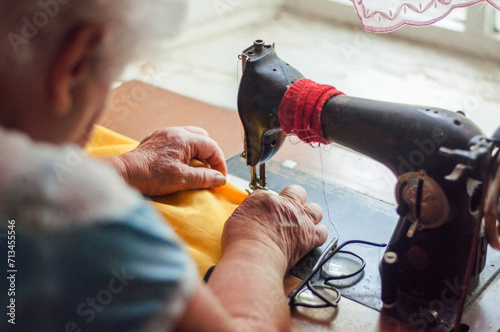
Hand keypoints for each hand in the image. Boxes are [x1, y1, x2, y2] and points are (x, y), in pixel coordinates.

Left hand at [103, 126, 226, 195]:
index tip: (219, 178)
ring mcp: (164, 134)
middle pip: (203, 138)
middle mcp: (175, 132)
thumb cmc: (151, 176)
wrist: (124, 174)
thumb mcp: (182, 180)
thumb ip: (204, 178)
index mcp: (183, 139)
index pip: (212, 146)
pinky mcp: (155, 140)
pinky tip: (181, 164)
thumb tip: (220, 179)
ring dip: (198, 152)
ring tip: (197, 168)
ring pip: (190, 137)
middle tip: (210, 171)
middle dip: (210, 155)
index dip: (219, 163)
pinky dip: (185, 151)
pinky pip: (177, 140)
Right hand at [222, 185, 327, 271]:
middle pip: (297, 192)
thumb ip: (248, 212)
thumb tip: (251, 214)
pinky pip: (323, 231)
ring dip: (310, 215)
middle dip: (295, 199)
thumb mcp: (236, 218)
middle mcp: (286, 205)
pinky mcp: (309, 236)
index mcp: (266, 199)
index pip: (270, 194)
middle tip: (288, 211)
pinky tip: (311, 239)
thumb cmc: (241, 241)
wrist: (254, 256)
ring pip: (315, 209)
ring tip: (303, 224)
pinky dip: (318, 234)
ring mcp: (300, 220)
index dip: (269, 204)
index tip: (267, 212)